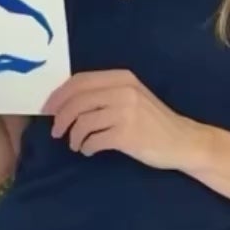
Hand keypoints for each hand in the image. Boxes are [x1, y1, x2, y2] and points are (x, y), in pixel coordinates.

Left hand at [44, 71, 205, 169]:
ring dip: (73, 136)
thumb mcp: (132, 97)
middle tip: (55, 131)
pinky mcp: (127, 135)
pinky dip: (86, 148)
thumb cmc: (154, 121)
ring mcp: (126, 112)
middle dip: (60, 117)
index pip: (80, 81)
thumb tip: (65, 102)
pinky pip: (93, 140)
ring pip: (82, 122)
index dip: (59, 95)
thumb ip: (105, 94)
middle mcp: (123, 91)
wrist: (182, 141)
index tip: (48, 110)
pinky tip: (90, 151)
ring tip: (77, 145)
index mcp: (122, 78)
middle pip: (77, 100)